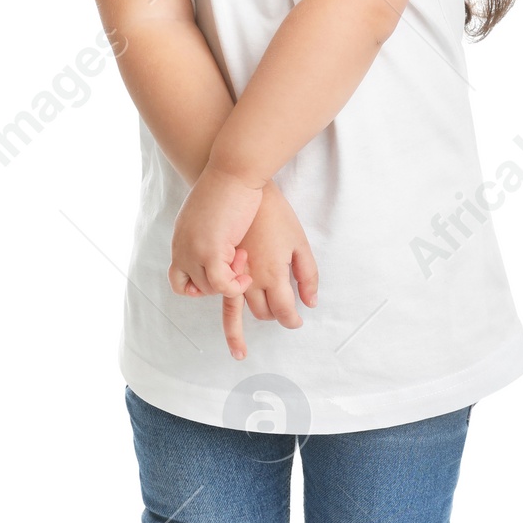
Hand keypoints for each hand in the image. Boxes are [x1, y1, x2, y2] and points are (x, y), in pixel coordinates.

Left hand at [169, 164, 263, 297]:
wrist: (233, 171)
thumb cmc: (228, 186)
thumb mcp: (208, 213)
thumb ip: (206, 232)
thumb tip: (221, 243)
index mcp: (181, 239)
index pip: (178, 278)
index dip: (199, 284)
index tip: (223, 271)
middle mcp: (182, 248)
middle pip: (194, 286)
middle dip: (220, 281)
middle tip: (238, 259)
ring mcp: (194, 251)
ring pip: (208, 287)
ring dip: (230, 281)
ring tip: (244, 258)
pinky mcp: (211, 251)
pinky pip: (222, 285)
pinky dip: (236, 286)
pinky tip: (247, 274)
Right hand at [220, 183, 319, 357]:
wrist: (240, 187)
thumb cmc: (275, 213)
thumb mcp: (299, 242)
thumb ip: (308, 275)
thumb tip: (310, 304)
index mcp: (273, 275)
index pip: (285, 313)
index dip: (293, 321)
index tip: (296, 322)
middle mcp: (249, 280)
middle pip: (262, 313)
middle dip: (275, 314)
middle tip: (282, 310)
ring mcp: (228, 273)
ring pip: (236, 310)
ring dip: (248, 318)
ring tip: (247, 334)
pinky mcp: (212, 264)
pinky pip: (212, 294)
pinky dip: (220, 304)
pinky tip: (222, 307)